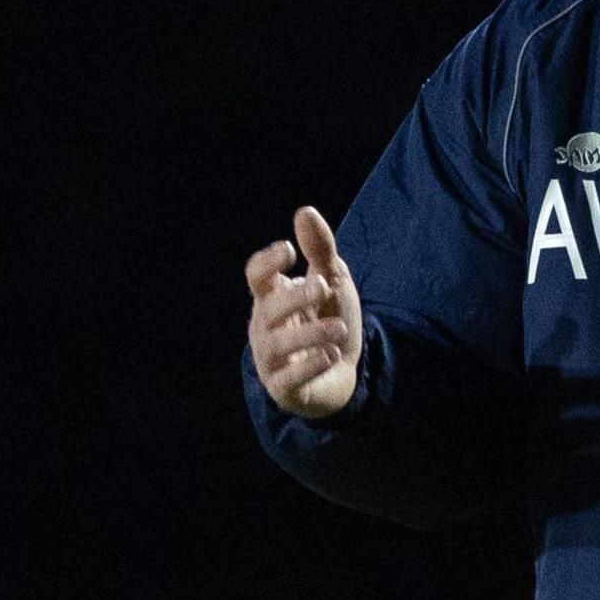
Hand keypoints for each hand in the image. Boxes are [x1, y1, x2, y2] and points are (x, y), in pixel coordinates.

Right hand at [245, 205, 363, 420]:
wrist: (344, 374)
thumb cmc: (329, 320)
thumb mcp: (332, 281)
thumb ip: (319, 250)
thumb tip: (304, 211)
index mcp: (272, 297)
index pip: (256, 276)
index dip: (267, 262)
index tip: (289, 251)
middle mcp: (265, 327)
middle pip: (268, 308)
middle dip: (296, 297)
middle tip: (325, 286)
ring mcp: (271, 359)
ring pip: (276, 345)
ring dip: (309, 333)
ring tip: (339, 328)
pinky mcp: (284, 388)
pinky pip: (287, 380)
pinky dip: (309, 366)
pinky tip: (331, 354)